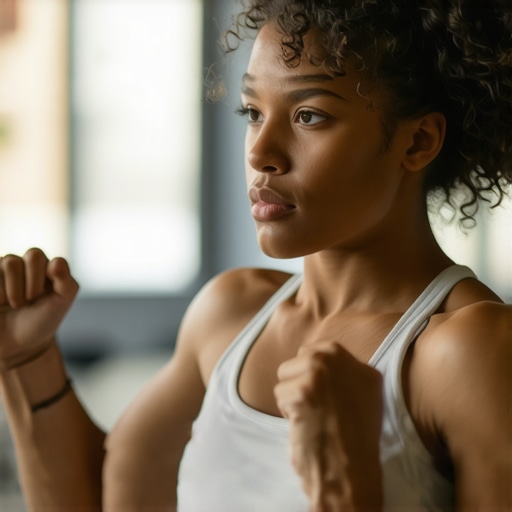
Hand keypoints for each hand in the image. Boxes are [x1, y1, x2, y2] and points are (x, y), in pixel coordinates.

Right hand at [0, 248, 78, 369]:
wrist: (16, 342)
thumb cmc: (41, 320)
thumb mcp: (61, 304)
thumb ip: (67, 283)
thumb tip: (55, 263)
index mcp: (49, 266)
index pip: (56, 258)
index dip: (47, 279)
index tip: (44, 297)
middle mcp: (27, 262)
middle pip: (33, 254)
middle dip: (34, 284)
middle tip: (30, 301)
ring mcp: (5, 267)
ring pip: (10, 262)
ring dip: (14, 291)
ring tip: (15, 304)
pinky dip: (0, 295)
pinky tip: (1, 303)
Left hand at [274, 341, 382, 511]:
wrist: (351, 473)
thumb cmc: (353, 441)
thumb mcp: (366, 398)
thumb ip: (347, 373)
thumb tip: (320, 356)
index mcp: (361, 365)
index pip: (318, 351)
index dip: (311, 374)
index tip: (321, 397)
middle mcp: (341, 362)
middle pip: (299, 359)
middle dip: (300, 383)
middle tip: (317, 409)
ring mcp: (321, 373)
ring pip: (285, 375)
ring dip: (292, 398)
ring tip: (313, 418)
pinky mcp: (303, 390)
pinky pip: (280, 394)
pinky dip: (287, 413)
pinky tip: (305, 425)